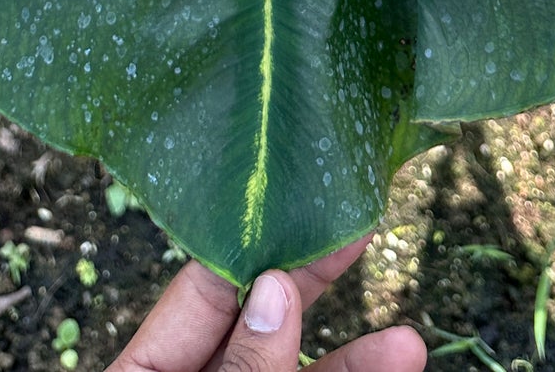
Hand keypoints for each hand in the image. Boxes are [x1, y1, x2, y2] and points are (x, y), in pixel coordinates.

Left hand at [106, 235, 425, 371]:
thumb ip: (238, 368)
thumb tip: (277, 288)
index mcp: (144, 371)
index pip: (200, 292)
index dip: (252, 246)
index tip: (302, 200)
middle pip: (258, 324)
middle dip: (314, 285)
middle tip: (364, 227)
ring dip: (353, 362)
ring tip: (409, 347)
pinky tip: (393, 366)